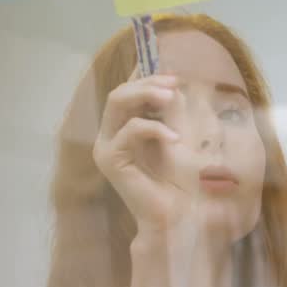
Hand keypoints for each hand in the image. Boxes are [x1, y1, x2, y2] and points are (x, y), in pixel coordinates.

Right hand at [92, 73, 199, 236]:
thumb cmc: (180, 180)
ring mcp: (107, 147)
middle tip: (174, 83)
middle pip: (118, 93)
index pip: (126, 92)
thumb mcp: (178, 135)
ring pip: (117, 103)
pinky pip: (130, 130)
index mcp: (123, 128)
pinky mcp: (110, 160)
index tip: (171, 71)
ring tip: (172, 97)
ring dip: (146, 94)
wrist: (177, 215)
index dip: (144, 76)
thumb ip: (170, 112)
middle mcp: (110, 135)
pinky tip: (175, 139)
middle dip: (147, 82)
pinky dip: (155, 128)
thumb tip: (172, 84)